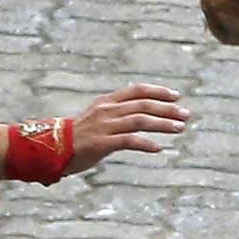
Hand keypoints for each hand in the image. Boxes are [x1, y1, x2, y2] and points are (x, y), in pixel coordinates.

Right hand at [65, 83, 187, 174]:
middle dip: (167, 109)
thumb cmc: (77, 135)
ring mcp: (105, 126)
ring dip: (163, 124)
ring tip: (180, 128)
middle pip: (144, 105)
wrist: (52, 148)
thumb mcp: (96, 116)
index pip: (137, 90)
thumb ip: (116, 112)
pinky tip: (158, 148)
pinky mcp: (102, 143)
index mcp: (107, 101)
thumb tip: (139, 110)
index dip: (158, 91)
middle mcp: (108, 110)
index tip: (175, 95)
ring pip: (140, 120)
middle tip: (186, 114)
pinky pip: (129, 141)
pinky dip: (146, 144)